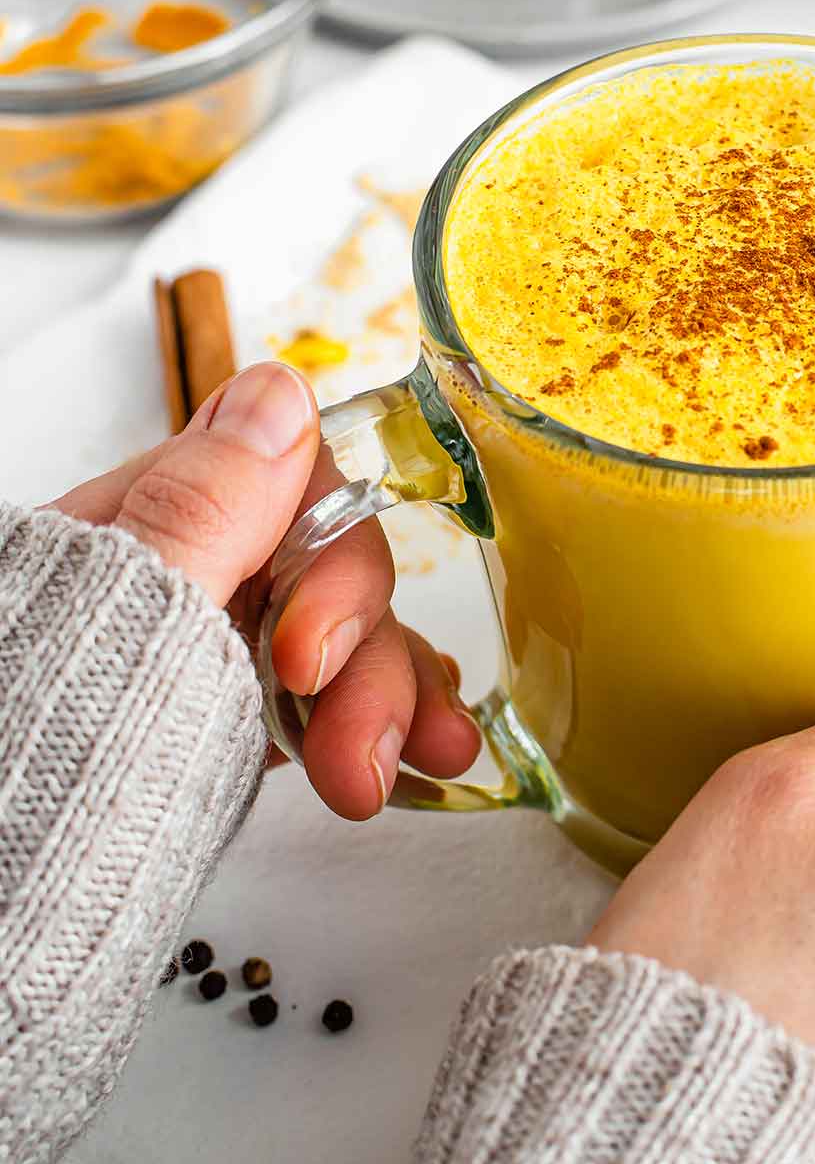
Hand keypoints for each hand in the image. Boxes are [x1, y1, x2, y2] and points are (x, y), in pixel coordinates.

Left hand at [50, 361, 479, 820]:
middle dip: (364, 657)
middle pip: (323, 568)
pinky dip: (377, 718)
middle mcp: (182, 573)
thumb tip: (280, 390)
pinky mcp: (224, 718)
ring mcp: (206, 647)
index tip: (309, 661)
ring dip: (392, 693)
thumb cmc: (16, 773)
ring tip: (425, 764)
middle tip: (364, 759)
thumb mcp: (112, 626)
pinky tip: (419, 753)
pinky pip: (324, 695)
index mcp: (137, 522)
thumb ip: (199, 512)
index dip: (326, 560)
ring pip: (337, 635)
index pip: (284, 479)